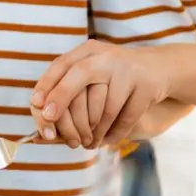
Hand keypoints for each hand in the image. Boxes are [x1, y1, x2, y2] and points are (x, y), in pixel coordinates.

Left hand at [28, 41, 173, 147]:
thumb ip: (70, 89)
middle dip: (62, 99)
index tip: (35, 104)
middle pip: (80, 75)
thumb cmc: (117, 78)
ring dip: (95, 130)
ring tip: (87, 144)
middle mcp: (108, 56)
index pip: (62, 64)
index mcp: (90, 51)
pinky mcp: (147, 85)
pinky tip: (108, 142)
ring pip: (106, 106)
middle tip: (50, 123)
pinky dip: (115, 133)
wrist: (161, 69)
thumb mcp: (95, 74)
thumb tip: (42, 117)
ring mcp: (129, 70)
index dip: (47, 84)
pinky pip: (126, 117)